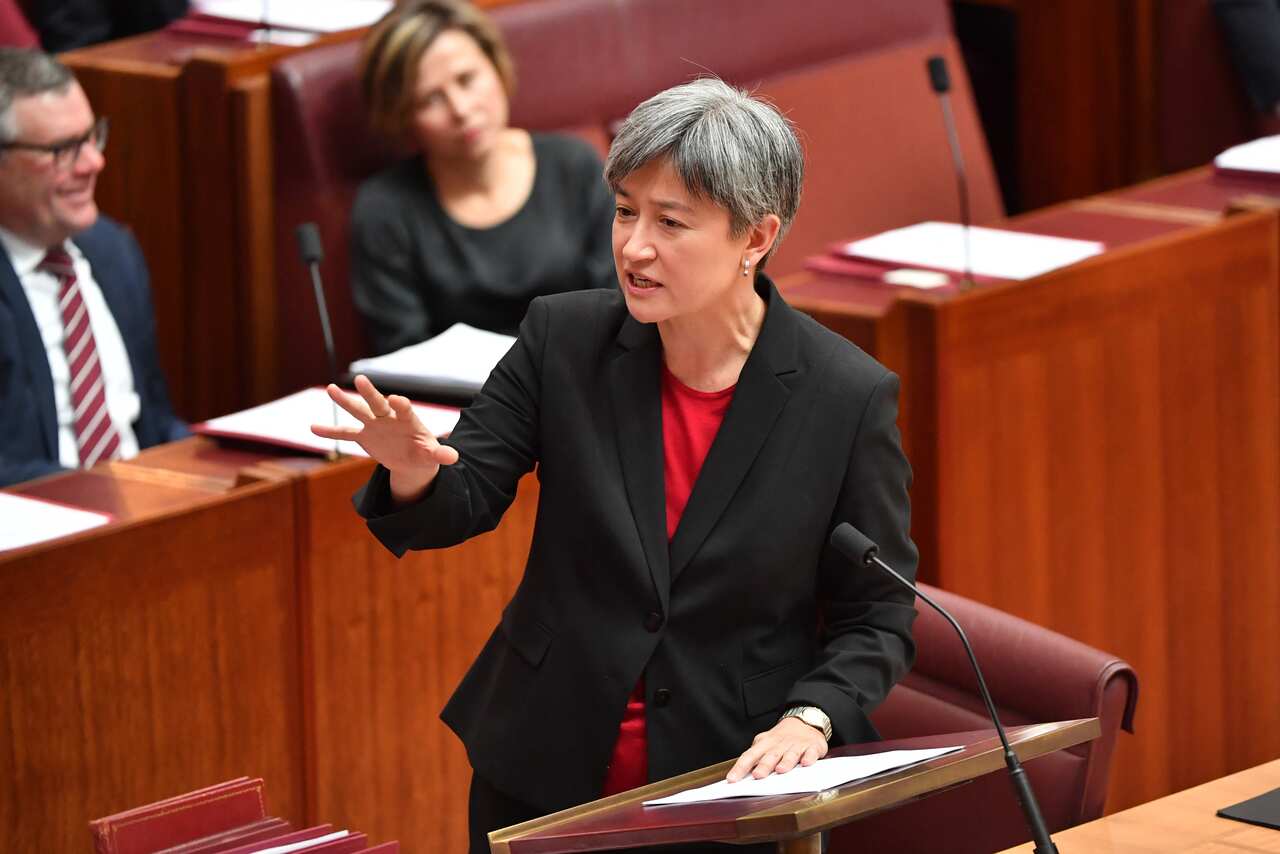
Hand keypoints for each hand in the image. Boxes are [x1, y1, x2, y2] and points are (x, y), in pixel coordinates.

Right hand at [311, 374, 458, 501]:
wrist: (411, 459)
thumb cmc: (424, 452)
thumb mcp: (433, 455)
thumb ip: (440, 454)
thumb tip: (454, 457)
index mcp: (407, 420)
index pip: (403, 408)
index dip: (400, 404)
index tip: (395, 400)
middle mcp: (388, 418)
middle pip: (378, 403)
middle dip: (370, 392)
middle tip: (362, 379)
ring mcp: (374, 425)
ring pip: (358, 411)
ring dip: (345, 401)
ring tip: (330, 388)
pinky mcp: (364, 436)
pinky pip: (345, 433)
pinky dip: (330, 431)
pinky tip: (313, 427)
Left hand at [726, 717, 827, 781]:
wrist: (805, 721)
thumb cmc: (781, 739)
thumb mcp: (766, 744)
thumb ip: (755, 758)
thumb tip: (740, 776)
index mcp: (765, 744)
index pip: (749, 755)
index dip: (740, 767)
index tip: (732, 779)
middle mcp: (779, 744)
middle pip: (770, 755)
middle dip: (764, 766)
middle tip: (757, 775)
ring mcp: (796, 745)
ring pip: (790, 754)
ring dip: (785, 762)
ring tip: (780, 770)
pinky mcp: (812, 747)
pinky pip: (810, 752)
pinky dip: (808, 757)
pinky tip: (805, 763)